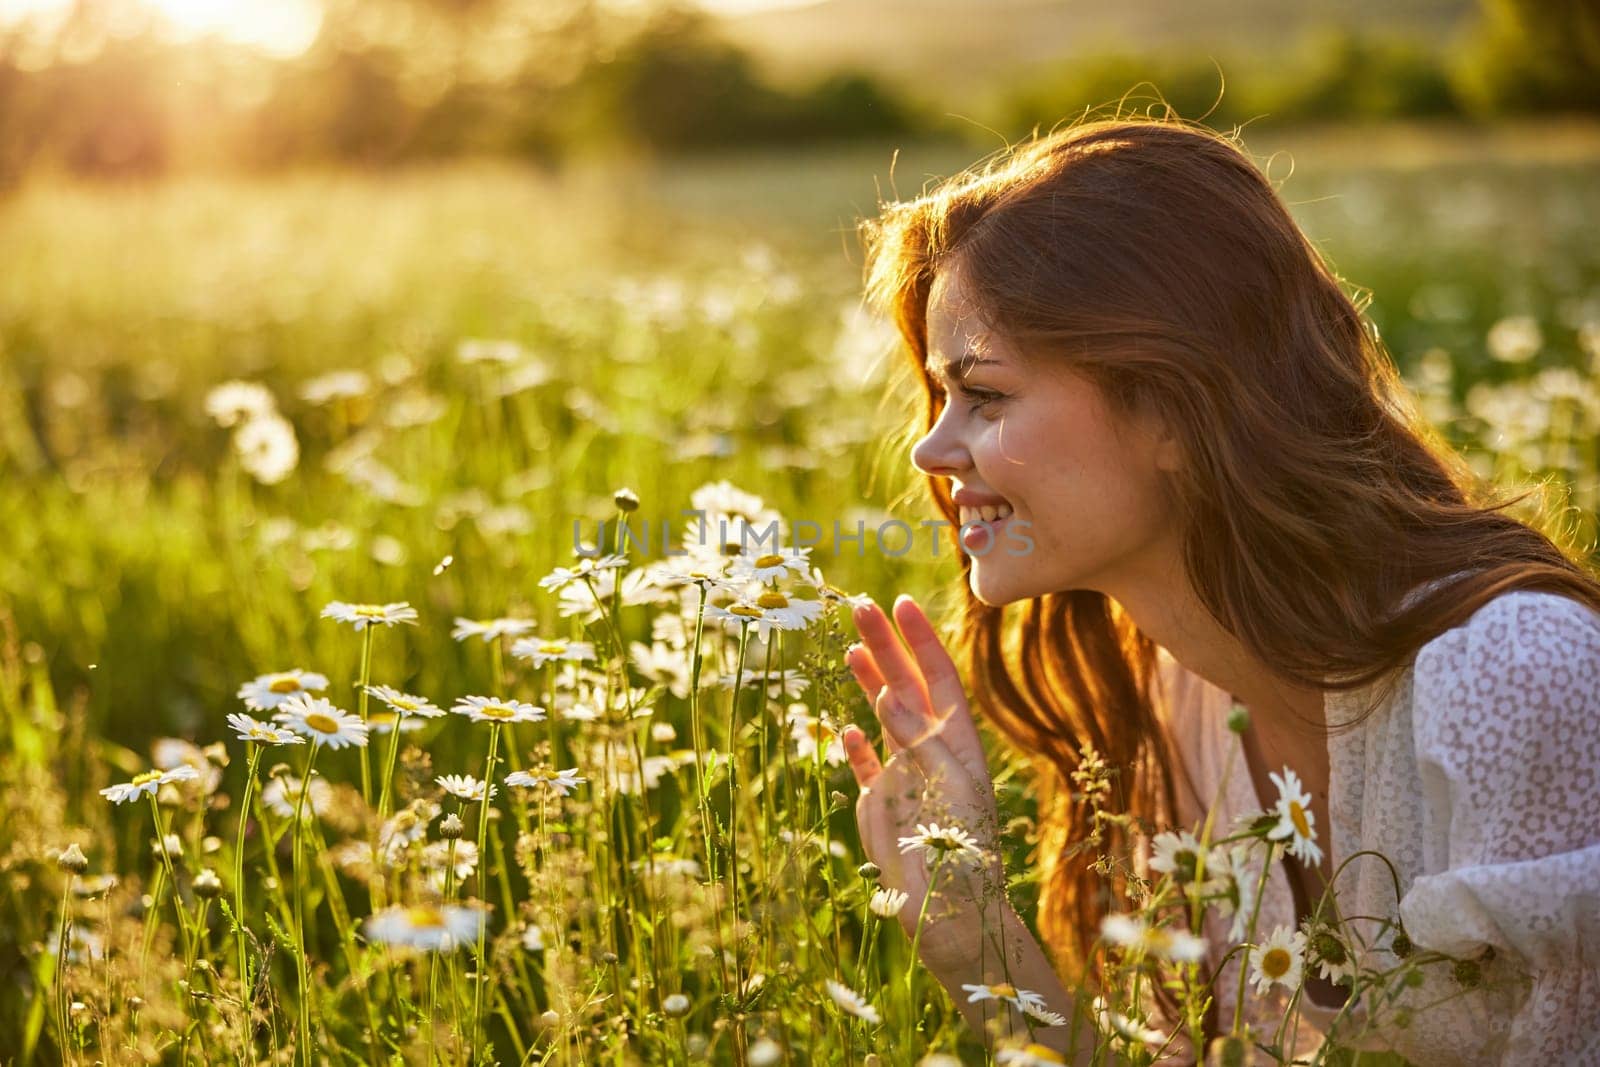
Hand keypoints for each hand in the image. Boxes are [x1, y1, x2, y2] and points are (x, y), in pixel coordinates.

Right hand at [842, 595, 1002, 959]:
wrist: (948, 909)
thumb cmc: (959, 847)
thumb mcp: (947, 783)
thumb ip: (919, 736)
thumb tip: (889, 691)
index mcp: (956, 740)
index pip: (937, 676)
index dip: (920, 639)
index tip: (901, 604)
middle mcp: (931, 749)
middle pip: (906, 685)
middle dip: (886, 646)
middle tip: (859, 606)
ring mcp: (905, 774)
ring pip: (884, 717)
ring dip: (870, 682)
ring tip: (851, 647)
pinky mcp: (882, 804)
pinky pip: (868, 765)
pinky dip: (856, 745)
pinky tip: (846, 728)